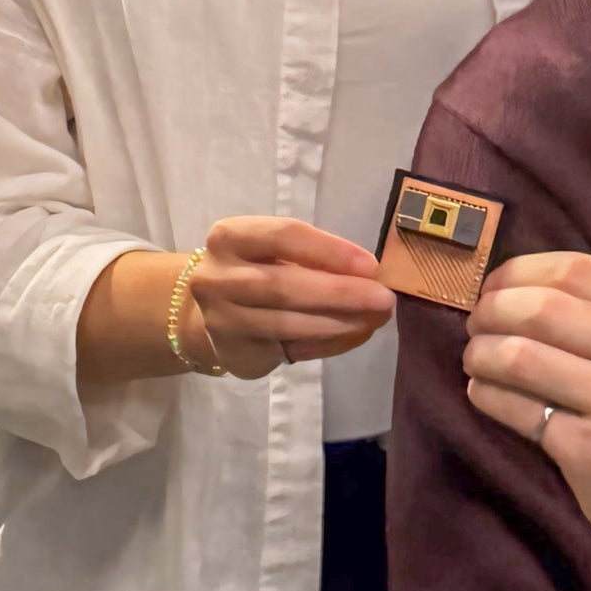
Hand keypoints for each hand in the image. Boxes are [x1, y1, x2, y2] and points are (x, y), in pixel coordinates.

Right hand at [186, 217, 395, 379]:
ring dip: (339, 323)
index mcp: (230, 237)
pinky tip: (355, 334)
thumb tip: (370, 275)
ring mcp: (222, 320)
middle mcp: (217, 277)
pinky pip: (291, 349)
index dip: (330, 250)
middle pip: (284, 285)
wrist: (207, 313)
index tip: (371, 265)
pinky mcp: (235, 353)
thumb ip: (313, 258)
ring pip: (288, 324)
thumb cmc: (255, 270)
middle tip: (384, 299)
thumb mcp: (274, 251)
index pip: (283, 236)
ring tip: (375, 319)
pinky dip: (329, 343)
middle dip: (341, 293)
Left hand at [463, 253, 590, 579]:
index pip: (575, 269)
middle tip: (477, 323)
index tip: (495, 285)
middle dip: (491, 310)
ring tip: (477, 357)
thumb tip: (520, 287)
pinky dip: (487, 395)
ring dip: (481, 353)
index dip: (519, 272)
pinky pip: (519, 410)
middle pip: (541, 308)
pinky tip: (486, 393)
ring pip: (520, 357)